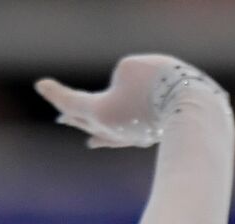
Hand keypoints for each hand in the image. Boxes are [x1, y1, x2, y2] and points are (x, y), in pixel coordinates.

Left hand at [34, 54, 224, 147]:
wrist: (194, 109)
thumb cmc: (159, 85)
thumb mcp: (131, 69)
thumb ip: (121, 79)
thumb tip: (129, 101)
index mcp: (102, 111)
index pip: (73, 101)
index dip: (56, 93)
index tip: (40, 85)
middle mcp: (112, 128)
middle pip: (86, 119)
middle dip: (72, 115)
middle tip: (60, 116)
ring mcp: (130, 135)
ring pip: (105, 132)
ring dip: (90, 128)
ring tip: (81, 132)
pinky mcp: (148, 135)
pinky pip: (122, 137)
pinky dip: (109, 137)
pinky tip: (100, 143)